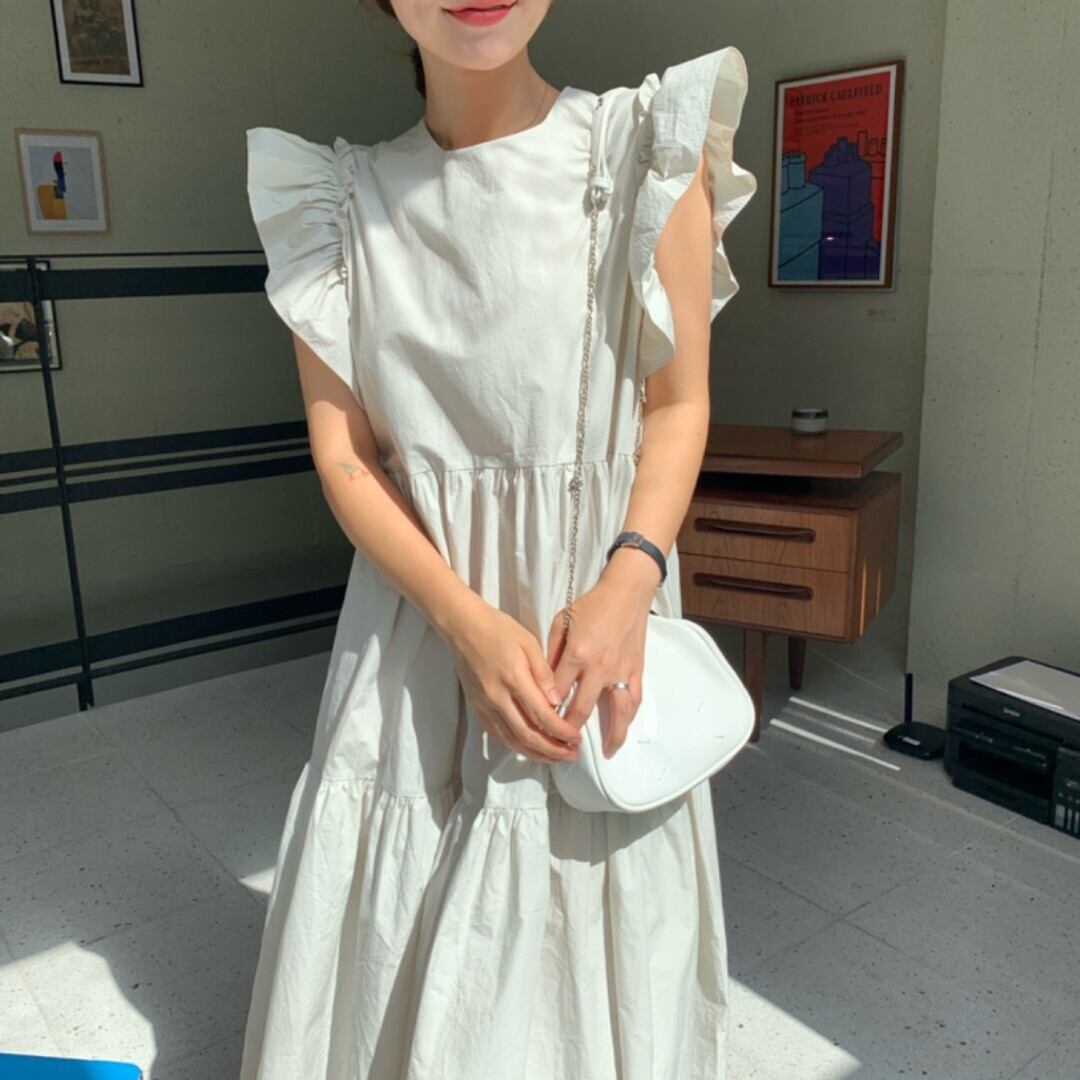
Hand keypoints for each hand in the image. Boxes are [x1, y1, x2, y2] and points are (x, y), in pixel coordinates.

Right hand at [445, 596, 582, 763]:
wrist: (462, 626)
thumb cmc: (498, 629)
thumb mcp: (529, 642)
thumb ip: (544, 673)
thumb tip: (557, 702)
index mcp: (514, 678)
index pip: (541, 715)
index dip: (561, 732)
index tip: (576, 738)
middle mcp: (497, 697)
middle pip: (527, 735)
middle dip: (552, 750)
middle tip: (571, 755)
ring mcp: (484, 704)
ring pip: (511, 740)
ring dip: (535, 753)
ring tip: (554, 757)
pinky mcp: (477, 706)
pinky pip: (497, 734)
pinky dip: (514, 745)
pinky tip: (529, 748)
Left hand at [546, 554, 656, 757]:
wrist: (627, 592)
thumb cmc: (592, 605)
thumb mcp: (561, 622)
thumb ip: (551, 651)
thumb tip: (543, 680)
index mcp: (576, 654)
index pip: (557, 692)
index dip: (546, 710)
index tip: (540, 724)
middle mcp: (599, 667)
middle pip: (581, 709)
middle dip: (569, 731)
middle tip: (562, 746)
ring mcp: (620, 671)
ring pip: (616, 712)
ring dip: (610, 735)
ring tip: (604, 752)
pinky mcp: (636, 670)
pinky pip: (633, 700)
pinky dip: (628, 718)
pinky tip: (623, 730)